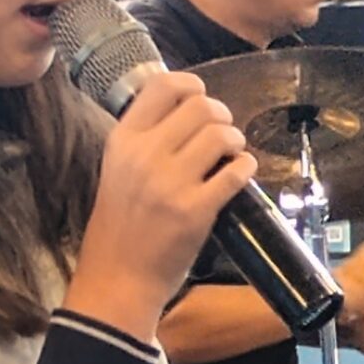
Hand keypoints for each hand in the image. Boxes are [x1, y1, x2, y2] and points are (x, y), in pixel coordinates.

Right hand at [68, 71, 252, 338]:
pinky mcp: (196, 210)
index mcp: (123, 141)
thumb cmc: (119, 226)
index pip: (162, 86)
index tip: (201, 97)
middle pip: (200, 106)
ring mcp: (171, 183)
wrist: (118, 278)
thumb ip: (143, 140)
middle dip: (221, 115)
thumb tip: (184, 111)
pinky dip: (247, 166)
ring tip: (233, 153)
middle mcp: (145, 155)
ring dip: (236, 140)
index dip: (191, 85)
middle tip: (223, 132)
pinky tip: (243, 170)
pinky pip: (235, 172)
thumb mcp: (116, 170)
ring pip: (221, 134)